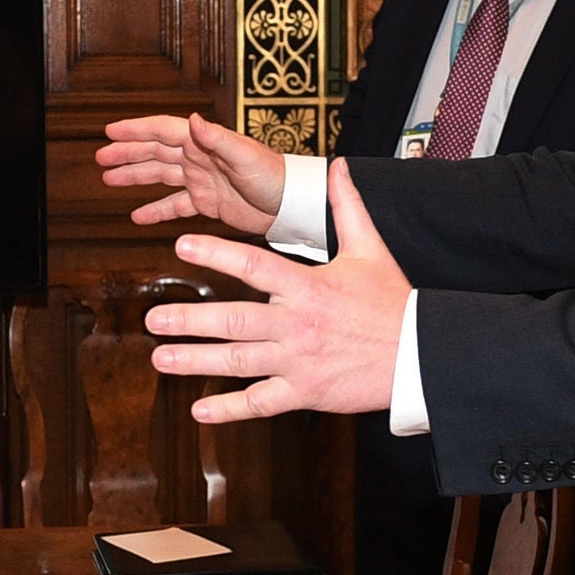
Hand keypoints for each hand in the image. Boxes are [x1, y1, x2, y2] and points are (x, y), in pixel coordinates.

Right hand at [96, 112, 285, 235]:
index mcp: (202, 143)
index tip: (109, 131)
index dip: (134, 130)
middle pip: (154, 153)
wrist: (291, 204)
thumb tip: (191, 119)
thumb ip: (216, 138)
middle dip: (127, 153)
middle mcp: (198, 158)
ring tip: (109, 181)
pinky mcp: (207, 203)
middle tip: (100, 157)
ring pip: (159, 177)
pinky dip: (156, 210)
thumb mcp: (244, 155)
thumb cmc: (274, 175)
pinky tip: (138, 216)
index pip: (161, 131)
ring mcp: (200, 180)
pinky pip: (175, 205)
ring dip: (134, 178)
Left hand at [144, 161, 411, 422]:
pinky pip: (261, 402)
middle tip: (152, 319)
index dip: (216, 253)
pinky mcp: (305, 392)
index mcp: (308, 286)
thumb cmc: (393, 302)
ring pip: (239, 362)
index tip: (181, 245)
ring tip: (160, 358)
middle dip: (190, 320)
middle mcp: (297, 324)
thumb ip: (348, 206)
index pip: (254, 265)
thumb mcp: (371, 248)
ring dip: (196, 360)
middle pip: (235, 321)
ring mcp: (299, 361)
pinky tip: (199, 410)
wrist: (422, 354)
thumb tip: (340, 165)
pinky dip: (230, 409)